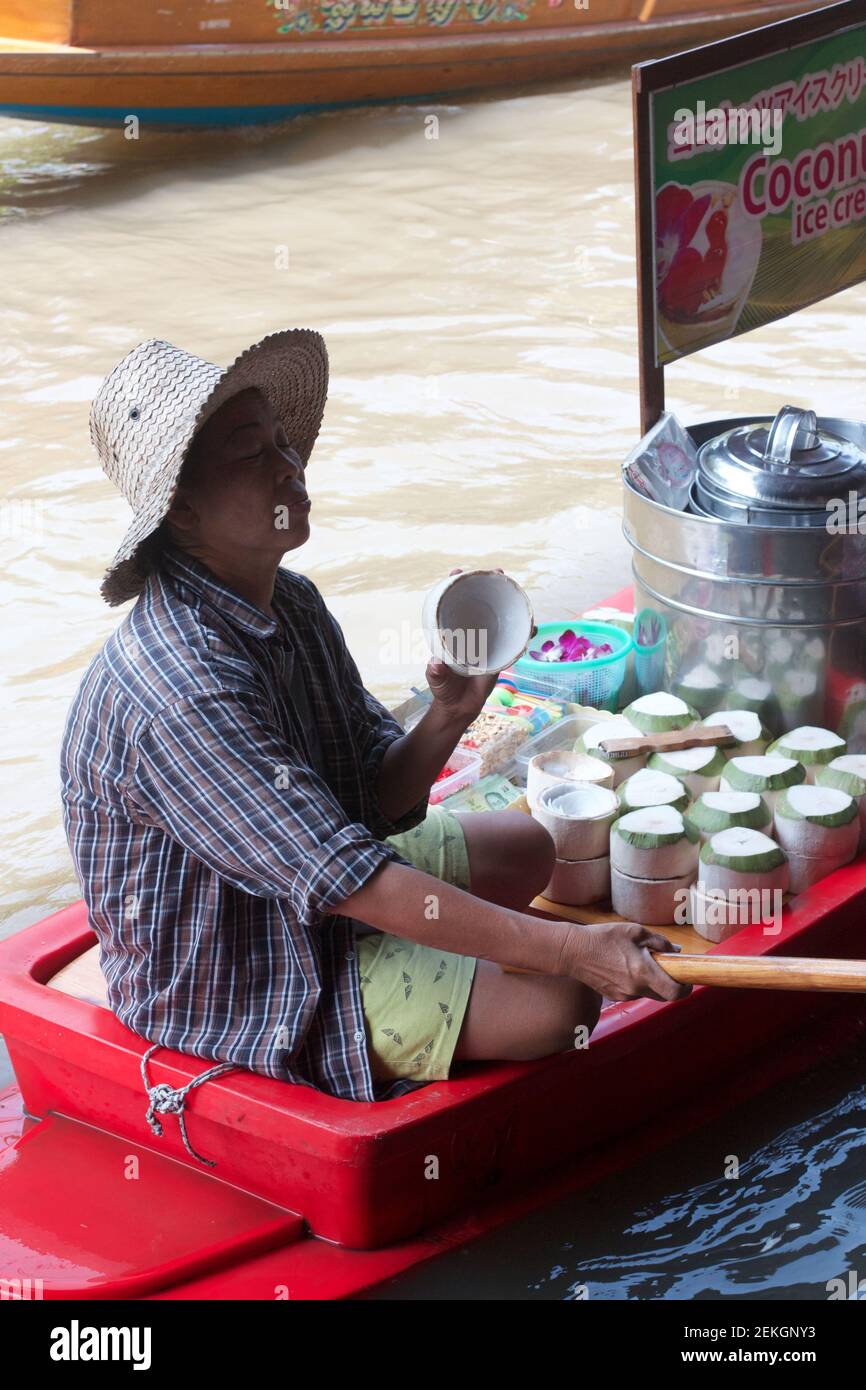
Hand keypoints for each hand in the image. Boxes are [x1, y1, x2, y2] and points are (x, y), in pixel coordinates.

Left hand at [426, 568, 537, 723]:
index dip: (456, 585)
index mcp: (454, 633)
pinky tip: (532, 626)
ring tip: (516, 591)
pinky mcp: (501, 655)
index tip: (457, 572)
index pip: (453, 603)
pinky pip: (515, 641)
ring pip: (500, 618)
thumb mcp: (437, 679)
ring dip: (509, 604)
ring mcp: (488, 642)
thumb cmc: (445, 690)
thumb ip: (435, 672)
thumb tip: (435, 663)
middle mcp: (472, 632)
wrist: (459, 708)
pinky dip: (525, 632)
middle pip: (481, 603)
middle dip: (488, 585)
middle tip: (496, 572)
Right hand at [563, 921, 691, 1003]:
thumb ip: (659, 942)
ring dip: (651, 982)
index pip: (675, 993)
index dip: (686, 989)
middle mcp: (635, 988)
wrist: (573, 952)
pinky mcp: (614, 996)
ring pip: (648, 994)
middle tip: (665, 967)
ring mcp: (624, 995)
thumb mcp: (635, 932)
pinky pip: (634, 993)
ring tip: (639, 962)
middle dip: (669, 984)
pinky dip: (636, 983)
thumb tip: (676, 952)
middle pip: (664, 996)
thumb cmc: (603, 938)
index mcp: (643, 972)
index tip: (687, 980)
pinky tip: (625, 967)